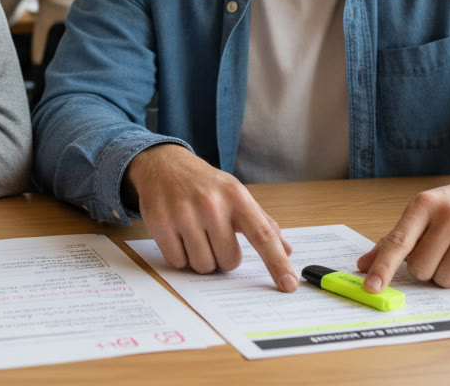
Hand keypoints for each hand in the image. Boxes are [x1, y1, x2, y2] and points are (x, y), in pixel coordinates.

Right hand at [125, 144, 296, 291]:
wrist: (164, 164)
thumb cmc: (205, 184)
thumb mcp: (236, 194)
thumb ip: (262, 223)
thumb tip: (287, 250)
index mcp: (236, 196)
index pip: (262, 236)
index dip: (277, 263)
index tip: (289, 285)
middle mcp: (211, 204)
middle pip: (229, 261)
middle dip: (223, 257)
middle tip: (214, 237)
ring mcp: (183, 214)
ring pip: (203, 266)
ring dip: (201, 258)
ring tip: (195, 235)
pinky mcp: (160, 223)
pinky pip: (178, 262)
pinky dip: (180, 256)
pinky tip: (178, 235)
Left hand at [356, 169, 449, 291]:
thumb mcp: (421, 212)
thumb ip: (394, 240)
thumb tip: (363, 266)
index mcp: (424, 204)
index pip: (399, 242)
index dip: (384, 268)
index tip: (371, 288)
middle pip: (422, 269)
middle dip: (426, 268)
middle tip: (438, 250)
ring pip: (446, 279)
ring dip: (447, 274)